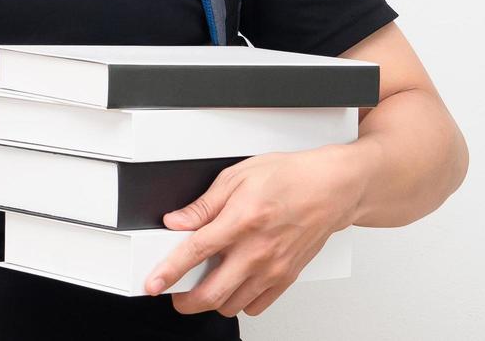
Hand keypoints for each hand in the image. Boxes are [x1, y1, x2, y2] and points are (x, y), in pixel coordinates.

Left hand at [144, 143, 370, 317]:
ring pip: (233, 305)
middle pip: (212, 293)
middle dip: (185, 301)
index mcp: (240, 221)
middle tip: (174, 294)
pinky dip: (239, 302)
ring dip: (212, 301)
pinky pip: (257, 306)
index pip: (195, 253)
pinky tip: (233, 286)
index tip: (153, 284)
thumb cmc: (288, 178)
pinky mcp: (287, 278)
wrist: (331, 189)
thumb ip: (203, 205)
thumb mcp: (236, 178)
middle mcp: (257, 251)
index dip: (169, 272)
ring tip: (204, 285)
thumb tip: (176, 221)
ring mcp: (273, 269)